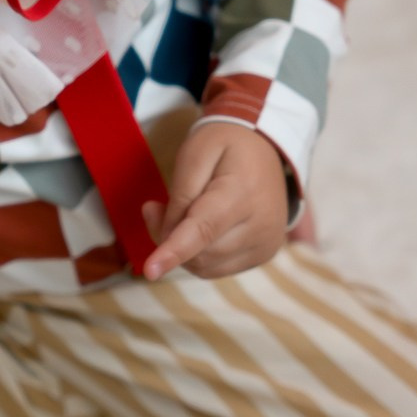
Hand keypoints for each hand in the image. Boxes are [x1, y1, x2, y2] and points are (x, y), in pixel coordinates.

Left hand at [141, 122, 289, 282]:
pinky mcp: (263, 254)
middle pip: (200, 252)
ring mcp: (266, 243)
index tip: (151, 270)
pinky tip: (201, 228)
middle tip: (160, 205)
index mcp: (243, 192)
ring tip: (185, 211)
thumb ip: (179, 197)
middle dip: (170, 237)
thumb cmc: (225, 146)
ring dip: (183, 248)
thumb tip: (166, 239)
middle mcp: (262, 225)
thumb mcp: (194, 154)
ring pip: (204, 265)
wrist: (264, 148)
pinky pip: (216, 268)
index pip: (204, 229)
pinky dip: (199, 253)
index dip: (174, 251)